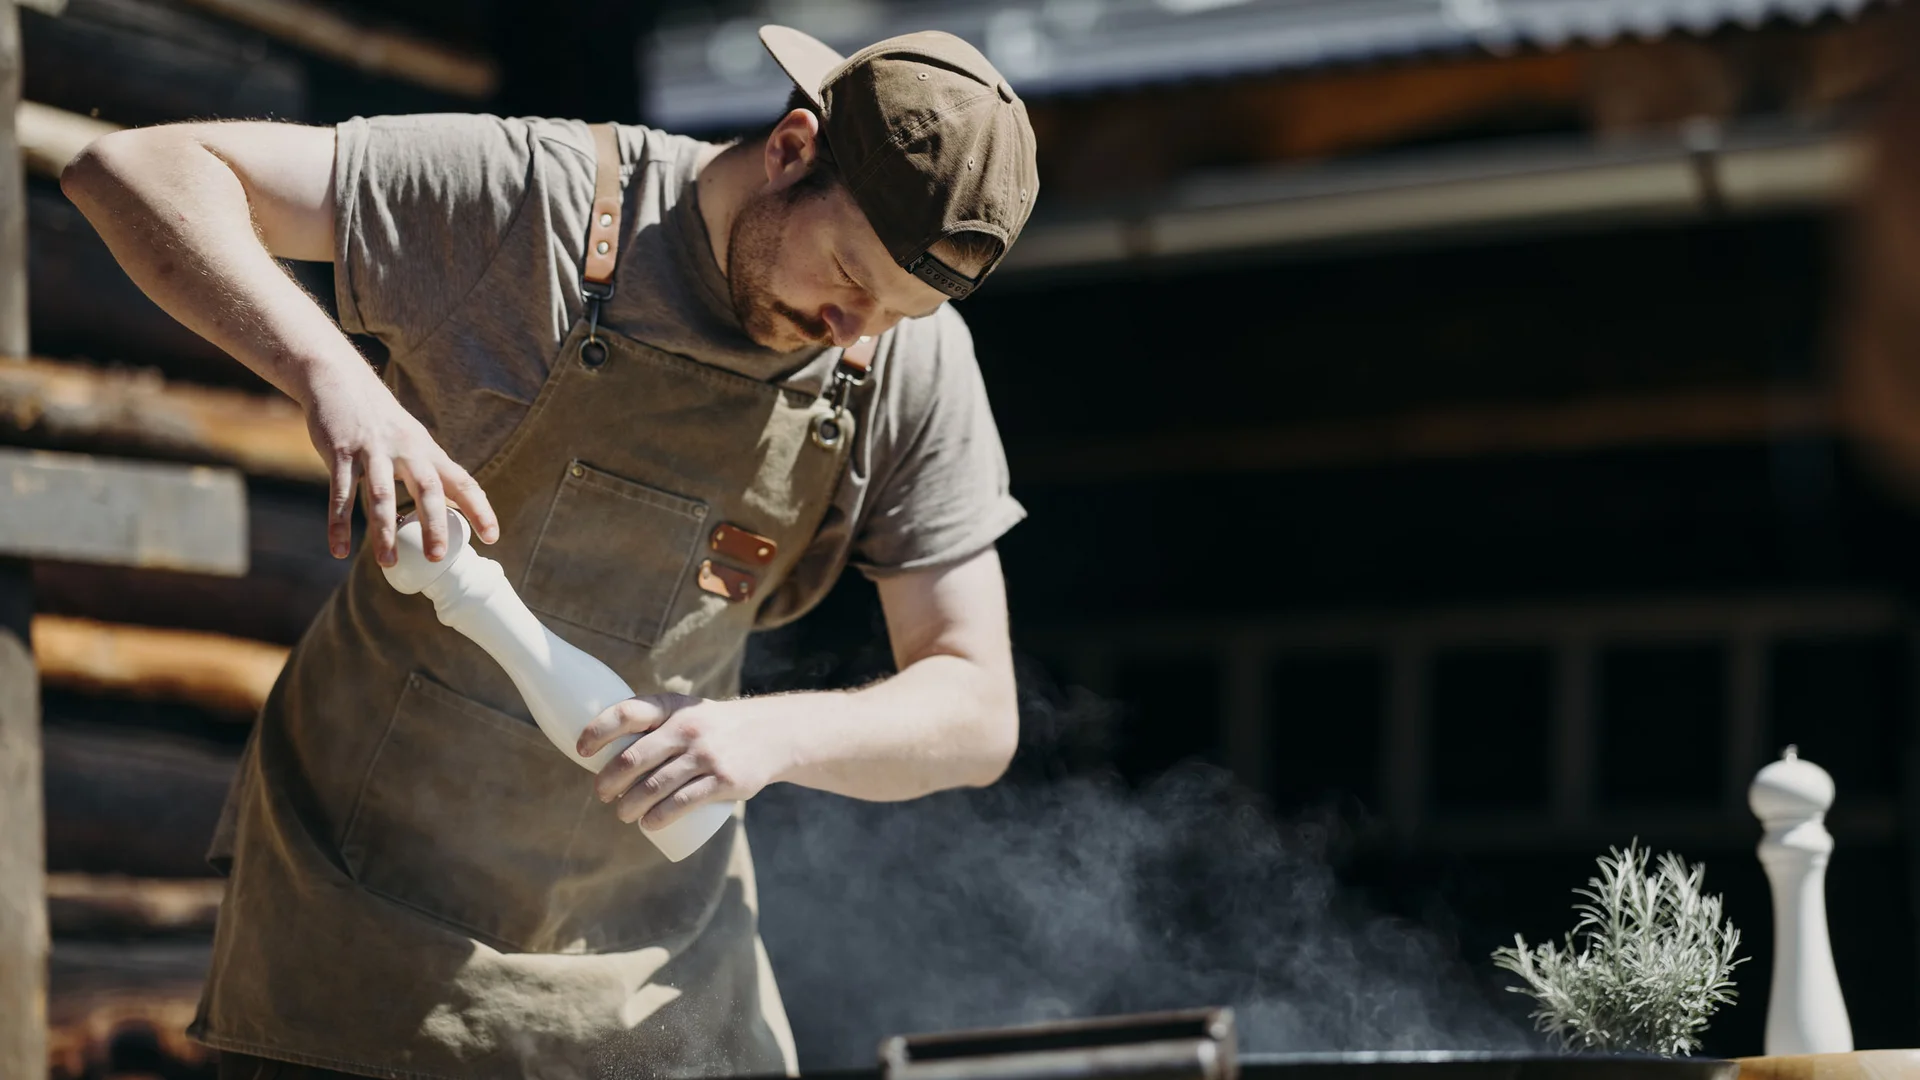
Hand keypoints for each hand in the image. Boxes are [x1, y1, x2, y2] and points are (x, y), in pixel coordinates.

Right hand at [301, 365, 499, 565]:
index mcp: (427, 451)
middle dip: (434, 524)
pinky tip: (339, 550)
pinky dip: (339, 523)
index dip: (479, 509)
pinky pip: (340, 493)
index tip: (492, 536)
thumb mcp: (413, 440)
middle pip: (427, 489)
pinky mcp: (341, 452)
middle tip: (437, 557)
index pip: (462, 481)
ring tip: (387, 563)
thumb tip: (456, 504)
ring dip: (384, 530)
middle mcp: (406, 450)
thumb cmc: (381, 420)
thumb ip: (431, 471)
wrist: (339, 378)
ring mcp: (373, 450)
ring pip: (381, 495)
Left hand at [578, 695, 792, 830]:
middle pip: (634, 758)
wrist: (771, 734)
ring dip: (629, 806)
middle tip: (602, 794)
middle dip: (609, 782)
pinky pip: (683, 802)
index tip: (581, 750)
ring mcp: (706, 755)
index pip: (627, 713)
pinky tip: (648, 825)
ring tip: (622, 814)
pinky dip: (659, 817)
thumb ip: (652, 726)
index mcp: (672, 707)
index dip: (598, 731)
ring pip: (654, 786)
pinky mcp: (723, 780)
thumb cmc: (713, 727)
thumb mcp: (686, 713)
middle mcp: (687, 728)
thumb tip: (604, 754)